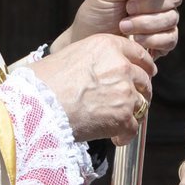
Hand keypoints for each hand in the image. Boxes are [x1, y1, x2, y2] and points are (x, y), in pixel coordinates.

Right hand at [30, 33, 155, 144]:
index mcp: (107, 46)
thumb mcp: (68, 55)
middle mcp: (120, 66)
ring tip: (120, 121)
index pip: (137, 52)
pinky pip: (133, 128)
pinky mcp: (123, 117)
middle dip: (141, 90)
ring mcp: (124, 91)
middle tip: (132, 100)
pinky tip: (115, 138)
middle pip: (143, 79)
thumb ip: (90, 59)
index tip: (147, 71)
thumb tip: (93, 69)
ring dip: (132, 113)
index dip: (144, 64)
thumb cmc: (42, 81)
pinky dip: (125, 135)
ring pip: (141, 104)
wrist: (37, 106)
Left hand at [53, 0, 184, 58]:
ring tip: (123, 25)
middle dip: (150, 3)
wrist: (89, 41)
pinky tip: (136, 40)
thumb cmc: (96, 13)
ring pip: (172, 17)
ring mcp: (164, 19)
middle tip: (128, 7)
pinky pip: (171, 38)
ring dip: (145, 23)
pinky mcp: (164, 40)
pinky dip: (152, 39)